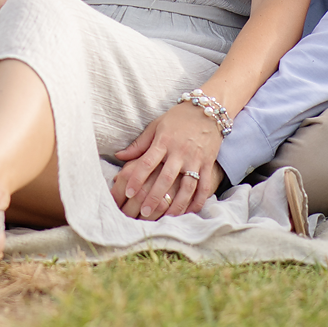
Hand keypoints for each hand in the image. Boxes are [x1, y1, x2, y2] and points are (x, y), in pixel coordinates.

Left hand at [112, 103, 223, 219]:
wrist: (208, 109)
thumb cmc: (178, 118)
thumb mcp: (156, 126)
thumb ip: (139, 144)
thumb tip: (119, 156)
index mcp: (164, 141)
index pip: (147, 162)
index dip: (137, 178)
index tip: (128, 192)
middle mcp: (180, 151)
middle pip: (166, 178)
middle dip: (154, 196)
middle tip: (143, 211)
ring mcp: (195, 159)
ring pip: (187, 186)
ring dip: (177, 204)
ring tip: (167, 217)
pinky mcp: (208, 163)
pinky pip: (204, 186)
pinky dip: (198, 200)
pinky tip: (190, 211)